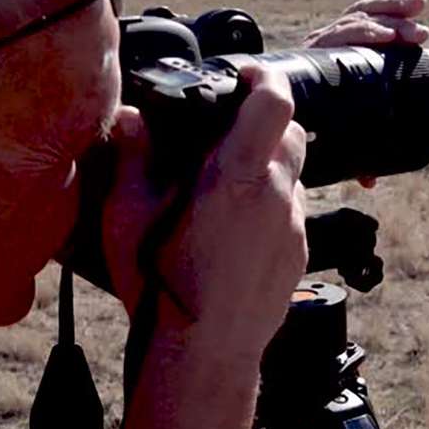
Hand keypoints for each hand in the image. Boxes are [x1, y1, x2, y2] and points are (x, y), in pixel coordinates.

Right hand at [103, 64, 306, 348]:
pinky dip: (270, 209)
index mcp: (239, 175)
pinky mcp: (299, 256)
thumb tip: (132, 119)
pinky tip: (234, 233)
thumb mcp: (128, 215)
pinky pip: (292, 215)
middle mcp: (278, 195)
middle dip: (266, 124)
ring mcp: (294, 228)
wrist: (202, 353)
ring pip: (294, 175)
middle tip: (229, 134)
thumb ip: (132, 157)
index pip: (276, 101)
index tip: (247, 75)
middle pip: (293, 133)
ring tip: (225, 189)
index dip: (264, 77)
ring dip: (268, 169)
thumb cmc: (162, 284)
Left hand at [300, 0, 428, 189]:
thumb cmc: (305, 129)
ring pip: (364, 13)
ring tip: (421, 9)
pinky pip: (369, 14)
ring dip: (395, 10)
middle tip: (418, 35)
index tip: (390, 39)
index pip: (338, 39)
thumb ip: (347, 157)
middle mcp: (319, 46)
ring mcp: (331, 37)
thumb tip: (370, 178)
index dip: (364, 36)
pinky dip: (393, 8)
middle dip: (390, 24)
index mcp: (311, 66)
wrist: (280, 114)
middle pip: (355, 22)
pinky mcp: (344, 34)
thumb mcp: (322, 141)